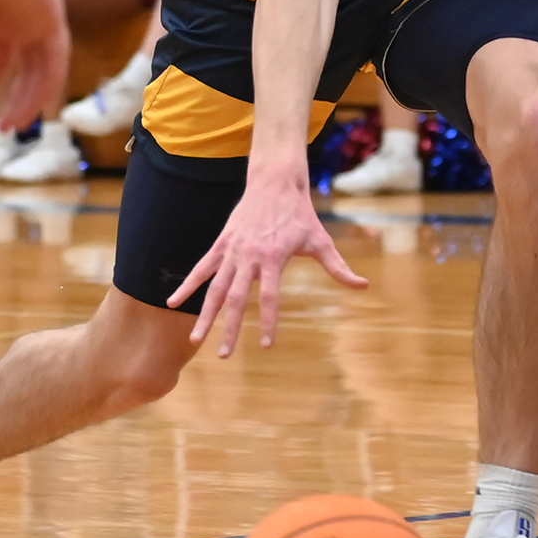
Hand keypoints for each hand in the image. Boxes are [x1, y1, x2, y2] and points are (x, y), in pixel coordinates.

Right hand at [0, 0, 70, 126]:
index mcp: (3, 19)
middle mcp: (25, 24)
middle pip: (23, 72)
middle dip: (11, 100)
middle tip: (0, 128)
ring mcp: (40, 21)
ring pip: (41, 71)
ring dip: (30, 99)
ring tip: (13, 126)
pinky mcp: (54, 18)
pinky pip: (57, 58)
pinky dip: (49, 82)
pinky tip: (36, 103)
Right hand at [168, 165, 368, 351]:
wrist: (275, 182)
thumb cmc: (300, 214)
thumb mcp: (321, 241)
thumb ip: (339, 268)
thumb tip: (364, 286)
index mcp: (274, 258)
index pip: (270, 297)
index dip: (269, 322)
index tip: (266, 346)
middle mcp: (250, 256)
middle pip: (237, 299)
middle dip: (230, 329)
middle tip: (225, 356)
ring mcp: (232, 250)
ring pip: (215, 288)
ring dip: (205, 315)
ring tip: (195, 340)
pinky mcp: (221, 243)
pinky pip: (201, 268)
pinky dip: (187, 285)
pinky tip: (173, 302)